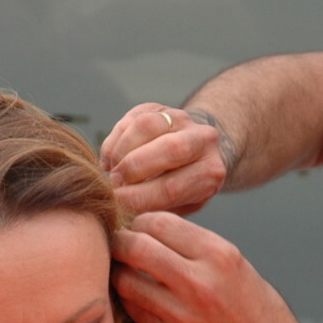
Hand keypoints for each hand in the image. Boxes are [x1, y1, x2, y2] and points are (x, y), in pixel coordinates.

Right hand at [100, 103, 228, 214]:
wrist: (194, 154)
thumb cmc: (181, 191)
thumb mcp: (178, 207)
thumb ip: (156, 210)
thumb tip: (122, 213)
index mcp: (210, 173)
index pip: (171, 188)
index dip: (136, 197)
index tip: (116, 203)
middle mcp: (204, 141)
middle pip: (170, 149)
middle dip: (132, 168)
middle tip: (114, 183)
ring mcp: (183, 119)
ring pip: (147, 125)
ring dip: (121, 151)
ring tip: (112, 170)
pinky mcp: (161, 108)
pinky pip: (133, 118)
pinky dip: (116, 140)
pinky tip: (112, 158)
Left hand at [111, 212, 293, 322]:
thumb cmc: (254, 308)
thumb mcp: (234, 263)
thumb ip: (194, 245)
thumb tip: (150, 228)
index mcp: (219, 254)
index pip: (159, 222)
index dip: (142, 222)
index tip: (139, 227)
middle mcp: (198, 281)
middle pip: (135, 247)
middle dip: (121, 241)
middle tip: (121, 244)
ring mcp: (180, 313)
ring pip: (125, 280)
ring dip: (120, 272)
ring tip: (127, 270)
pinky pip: (133, 309)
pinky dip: (130, 298)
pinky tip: (138, 295)